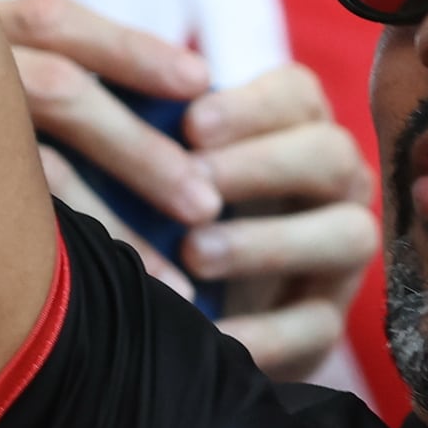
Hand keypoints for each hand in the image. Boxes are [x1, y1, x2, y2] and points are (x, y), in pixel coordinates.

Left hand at [3, 0, 375, 374]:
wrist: (181, 311)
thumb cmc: (151, 210)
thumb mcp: (150, 165)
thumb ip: (138, 129)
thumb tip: (78, 97)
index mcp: (293, 129)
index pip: (298, 95)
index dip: (251, 106)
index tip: (191, 125)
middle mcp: (333, 184)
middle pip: (332, 154)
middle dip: (263, 166)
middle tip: (195, 183)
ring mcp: (337, 254)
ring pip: (348, 234)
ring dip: (271, 242)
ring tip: (196, 253)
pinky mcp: (325, 324)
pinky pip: (317, 327)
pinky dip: (265, 332)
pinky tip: (209, 333)